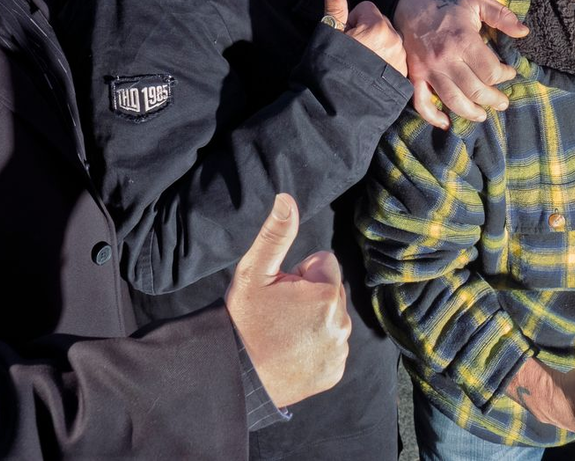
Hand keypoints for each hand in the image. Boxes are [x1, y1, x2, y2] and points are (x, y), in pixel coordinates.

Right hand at [225, 193, 350, 407]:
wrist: (234, 376)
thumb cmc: (243, 320)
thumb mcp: (254, 272)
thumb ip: (276, 234)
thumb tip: (286, 198)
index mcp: (326, 293)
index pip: (325, 263)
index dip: (301, 274)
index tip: (281, 291)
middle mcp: (341, 322)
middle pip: (331, 290)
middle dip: (310, 296)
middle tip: (279, 314)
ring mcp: (339, 350)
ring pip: (332, 316)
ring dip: (314, 320)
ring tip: (284, 334)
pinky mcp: (335, 370)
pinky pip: (332, 345)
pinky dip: (317, 346)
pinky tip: (292, 353)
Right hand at [321, 0, 406, 75]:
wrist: (338, 106)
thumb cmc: (329, 68)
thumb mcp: (328, 35)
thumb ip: (334, 9)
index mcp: (377, 26)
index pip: (366, 8)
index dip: (351, 20)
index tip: (344, 37)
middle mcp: (394, 40)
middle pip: (379, 23)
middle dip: (367, 32)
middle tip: (352, 51)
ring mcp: (401, 59)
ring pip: (389, 41)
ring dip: (377, 47)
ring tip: (361, 64)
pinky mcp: (403, 76)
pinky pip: (395, 58)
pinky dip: (385, 62)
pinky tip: (370, 75)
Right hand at [394, 0, 526, 127]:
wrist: (411, 3)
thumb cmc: (448, 3)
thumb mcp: (477, 1)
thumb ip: (502, 15)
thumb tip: (524, 32)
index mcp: (463, 40)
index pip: (490, 71)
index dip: (505, 75)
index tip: (509, 72)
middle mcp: (445, 58)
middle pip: (475, 90)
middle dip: (494, 99)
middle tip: (503, 102)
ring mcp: (428, 69)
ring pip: (453, 100)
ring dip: (471, 112)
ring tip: (483, 114)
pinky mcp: (415, 75)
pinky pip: (421, 102)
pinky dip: (433, 116)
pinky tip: (446, 122)